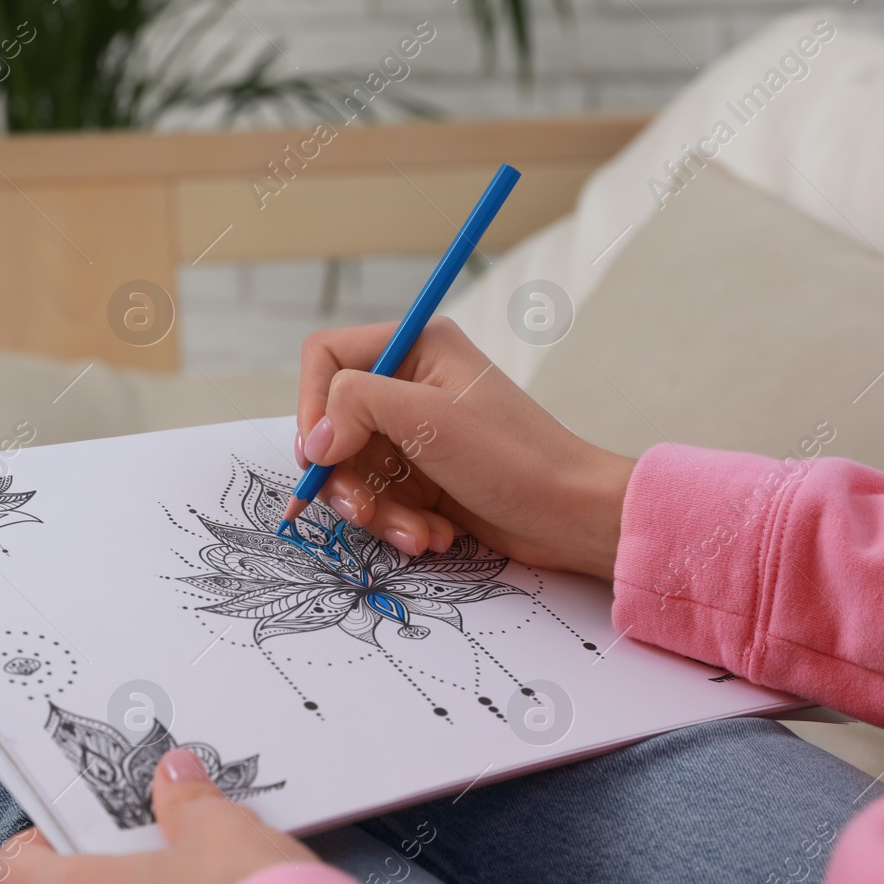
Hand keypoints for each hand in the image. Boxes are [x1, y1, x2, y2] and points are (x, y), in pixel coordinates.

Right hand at [296, 318, 635, 579]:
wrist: (571, 517)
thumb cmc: (514, 458)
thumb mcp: (430, 420)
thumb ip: (358, 406)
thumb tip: (315, 438)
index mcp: (415, 347)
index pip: (326, 358)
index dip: (312, 406)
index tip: (319, 455)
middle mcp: (410, 385)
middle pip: (333, 425)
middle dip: (346, 477)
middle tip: (362, 511)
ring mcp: (415, 434)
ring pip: (353, 471)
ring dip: (377, 511)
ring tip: (416, 534)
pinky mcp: (424, 477)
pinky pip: (380, 500)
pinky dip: (399, 523)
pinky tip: (435, 536)